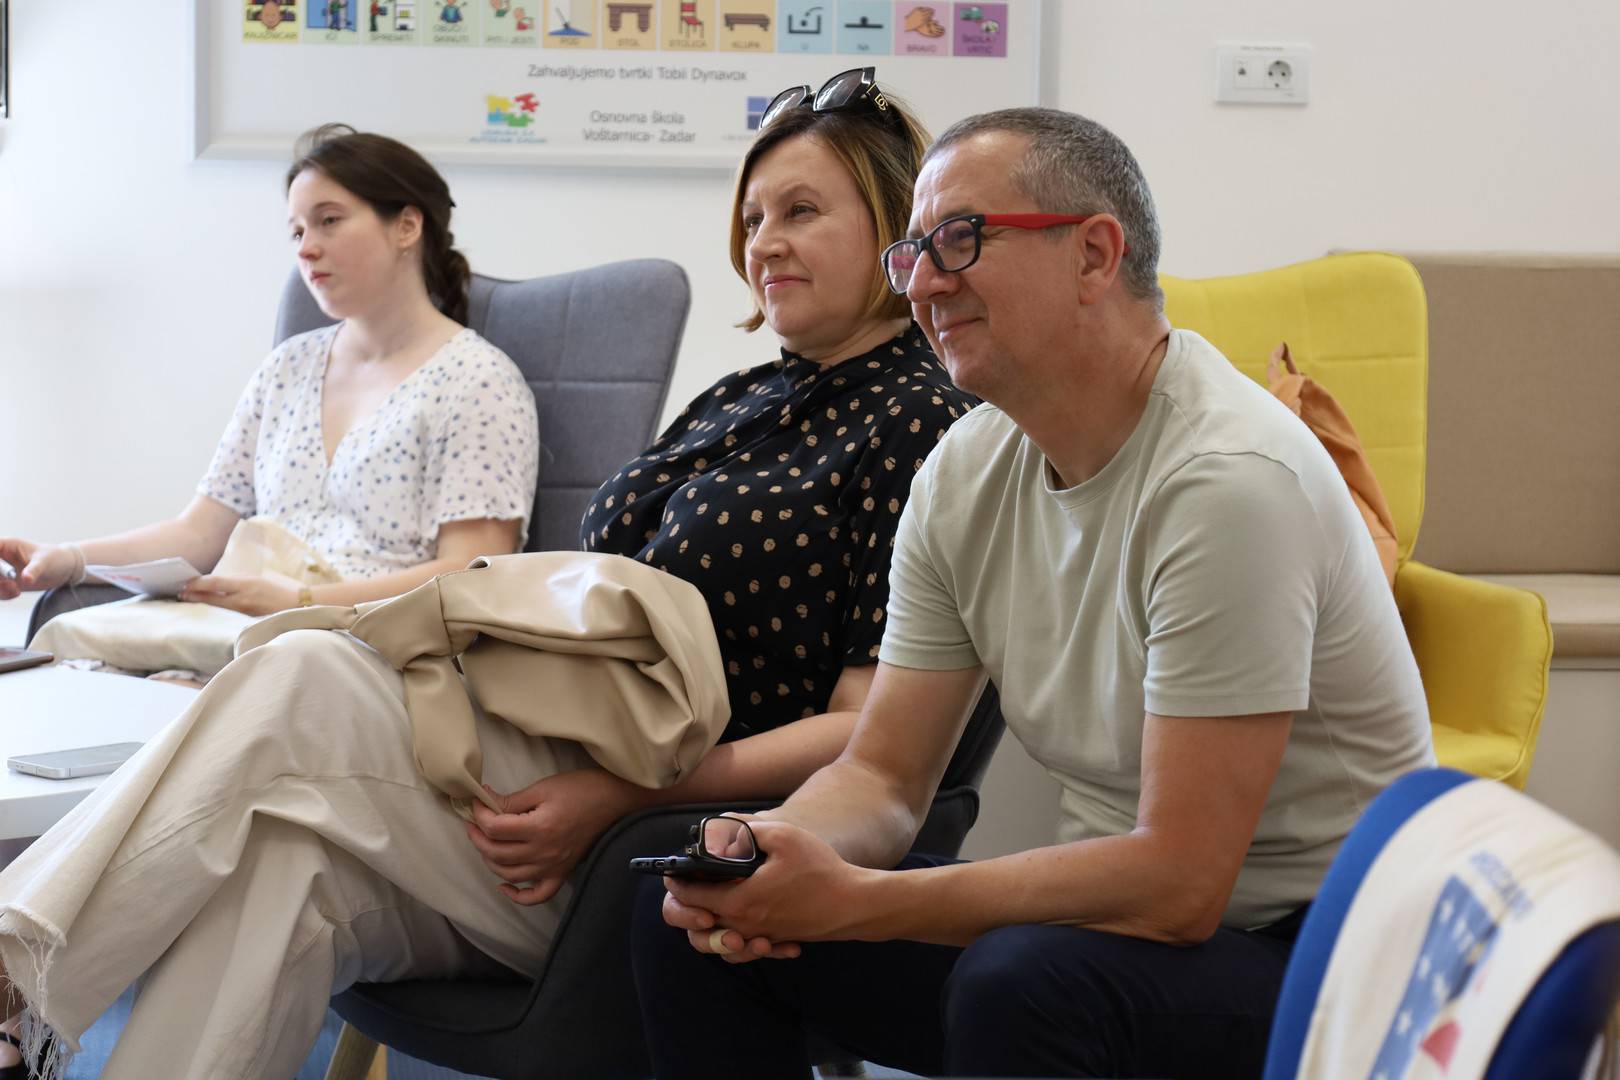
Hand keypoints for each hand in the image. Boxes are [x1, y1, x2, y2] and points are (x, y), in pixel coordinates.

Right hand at [0, 538, 75, 598]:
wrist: (64, 570)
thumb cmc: (55, 558)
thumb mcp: (45, 562)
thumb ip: (34, 570)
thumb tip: (25, 579)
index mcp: (5, 545)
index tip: (2, 574)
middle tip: (9, 584)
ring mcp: (0, 571)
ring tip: (15, 589)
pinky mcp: (4, 583)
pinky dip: (3, 595)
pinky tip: (16, 592)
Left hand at [179, 573, 296, 615]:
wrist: (295, 606)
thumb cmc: (274, 590)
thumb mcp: (254, 579)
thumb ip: (234, 580)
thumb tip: (211, 582)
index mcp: (245, 585)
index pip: (214, 583)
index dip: (197, 583)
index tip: (186, 582)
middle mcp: (242, 599)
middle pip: (211, 598)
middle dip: (194, 595)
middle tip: (181, 593)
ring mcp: (243, 612)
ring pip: (216, 607)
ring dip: (201, 602)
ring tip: (188, 599)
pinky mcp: (244, 621)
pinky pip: (225, 614)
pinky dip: (214, 610)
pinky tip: (207, 607)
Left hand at [463, 768, 641, 904]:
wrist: (616, 800)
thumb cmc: (583, 788)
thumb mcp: (544, 788)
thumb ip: (513, 800)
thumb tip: (485, 802)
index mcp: (539, 828)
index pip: (495, 828)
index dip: (479, 813)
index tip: (477, 801)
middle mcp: (544, 852)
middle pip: (496, 853)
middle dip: (477, 836)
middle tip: (473, 821)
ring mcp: (553, 866)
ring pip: (509, 874)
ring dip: (489, 860)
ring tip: (485, 842)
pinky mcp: (562, 872)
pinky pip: (537, 895)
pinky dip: (517, 896)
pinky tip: (503, 885)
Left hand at [661, 820, 867, 963]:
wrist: (854, 904)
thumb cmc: (821, 870)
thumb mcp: (783, 837)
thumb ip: (746, 832)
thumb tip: (718, 831)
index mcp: (740, 902)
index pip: (692, 898)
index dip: (677, 884)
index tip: (671, 872)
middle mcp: (745, 926)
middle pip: (699, 926)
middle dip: (687, 908)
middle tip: (689, 888)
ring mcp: (761, 937)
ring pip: (719, 942)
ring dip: (709, 927)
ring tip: (711, 906)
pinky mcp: (775, 941)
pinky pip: (744, 949)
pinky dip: (737, 940)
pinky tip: (746, 923)